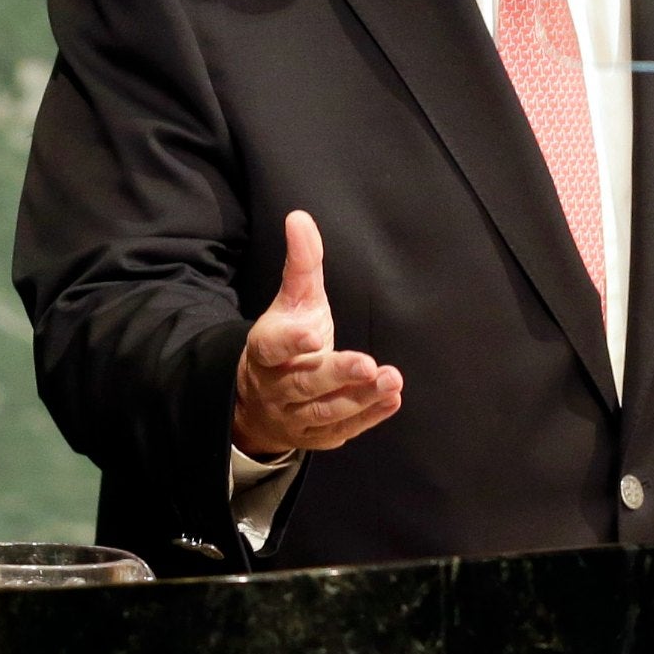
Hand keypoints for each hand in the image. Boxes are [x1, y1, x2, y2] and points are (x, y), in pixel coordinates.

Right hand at [232, 210, 402, 456]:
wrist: (261, 400)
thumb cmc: (288, 339)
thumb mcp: (294, 300)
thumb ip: (302, 263)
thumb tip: (299, 217)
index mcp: (265, 350)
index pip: (273, 346)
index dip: (291, 342)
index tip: (313, 335)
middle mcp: (276, 387)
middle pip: (305, 384)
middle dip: (337, 375)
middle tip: (369, 365)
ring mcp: (294, 416)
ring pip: (324, 412)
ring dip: (359, 398)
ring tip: (391, 381)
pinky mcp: (314, 437)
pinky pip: (341, 430)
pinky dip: (367, 417)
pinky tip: (393, 399)